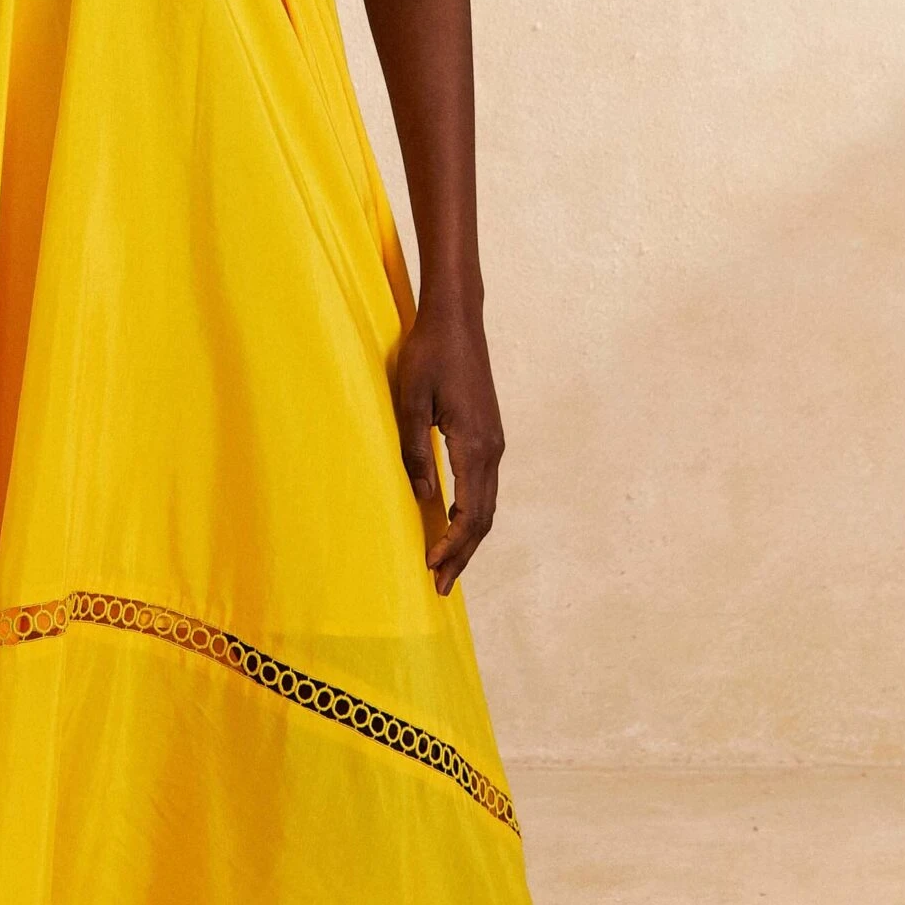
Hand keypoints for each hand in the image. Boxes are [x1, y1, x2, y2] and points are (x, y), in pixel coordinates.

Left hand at [394, 302, 504, 596]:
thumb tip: (423, 498)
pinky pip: (484, 487)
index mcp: (475, 444)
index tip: (430, 567)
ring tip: (446, 565)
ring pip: (487, 505)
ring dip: (468, 538)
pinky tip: (453, 524)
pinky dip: (472, 514)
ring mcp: (494, 441)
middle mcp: (492, 449)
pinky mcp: (488, 434)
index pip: (469, 513)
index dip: (451, 545)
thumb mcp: (410, 401)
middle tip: (440, 586)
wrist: (457, 318)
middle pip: (484, 519)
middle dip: (462, 555)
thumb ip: (415, 451)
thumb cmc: (429, 354)